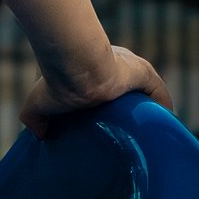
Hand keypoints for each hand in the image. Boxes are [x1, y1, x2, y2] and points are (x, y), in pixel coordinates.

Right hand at [19, 45, 172, 138]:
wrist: (75, 64)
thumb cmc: (56, 77)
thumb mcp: (38, 100)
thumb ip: (34, 117)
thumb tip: (38, 134)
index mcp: (87, 68)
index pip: (100, 88)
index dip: (101, 104)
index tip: (99, 121)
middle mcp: (109, 63)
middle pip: (123, 91)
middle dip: (124, 109)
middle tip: (122, 131)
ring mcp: (127, 68)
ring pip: (141, 91)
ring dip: (144, 110)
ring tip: (142, 134)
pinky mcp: (142, 72)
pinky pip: (157, 91)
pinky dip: (163, 107)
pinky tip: (164, 125)